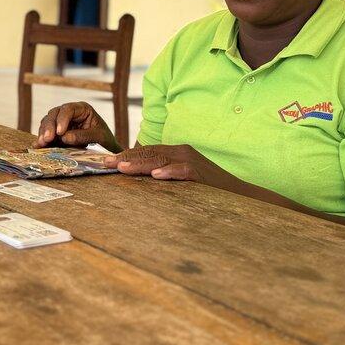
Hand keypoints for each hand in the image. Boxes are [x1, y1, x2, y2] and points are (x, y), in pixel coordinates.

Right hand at [34, 102, 118, 150]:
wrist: (104, 146)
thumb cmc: (104, 137)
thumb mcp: (99, 136)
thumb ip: (83, 136)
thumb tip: (64, 137)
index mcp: (82, 109)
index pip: (68, 109)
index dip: (62, 119)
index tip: (59, 132)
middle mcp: (70, 112)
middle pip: (54, 114)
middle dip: (49, 126)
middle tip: (47, 139)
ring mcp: (61, 121)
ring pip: (47, 121)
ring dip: (43, 132)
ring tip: (41, 144)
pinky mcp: (56, 131)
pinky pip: (46, 131)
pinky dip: (42, 138)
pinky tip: (38, 146)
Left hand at [102, 144, 221, 181]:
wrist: (237, 193)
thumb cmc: (206, 188)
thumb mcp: (180, 180)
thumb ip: (162, 176)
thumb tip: (138, 182)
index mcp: (175, 152)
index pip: (147, 151)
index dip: (127, 155)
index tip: (107, 161)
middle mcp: (182, 152)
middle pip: (150, 152)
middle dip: (126, 158)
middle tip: (106, 163)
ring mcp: (192, 161)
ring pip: (161, 159)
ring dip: (141, 163)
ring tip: (122, 168)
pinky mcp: (201, 173)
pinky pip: (183, 170)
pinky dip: (169, 172)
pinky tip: (156, 176)